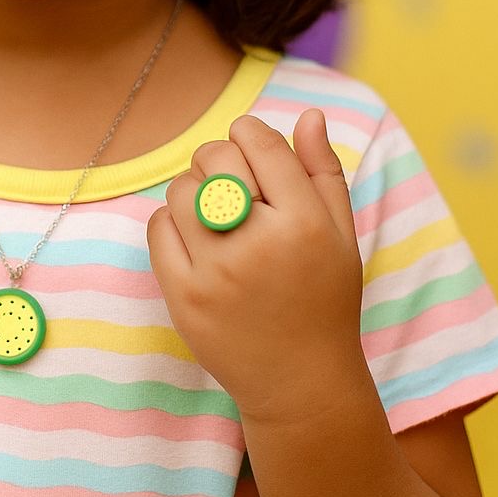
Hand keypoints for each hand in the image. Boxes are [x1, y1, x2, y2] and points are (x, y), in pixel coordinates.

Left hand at [147, 110, 365, 424]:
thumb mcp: (340, 234)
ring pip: (181, 190)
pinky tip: (197, 239)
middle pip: (215, 159)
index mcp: (305, 223)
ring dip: (195, 190)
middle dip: (221, 159)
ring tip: (216, 213)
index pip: (259, 142)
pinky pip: (158, 228)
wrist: (300, 382)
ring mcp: (216, 273)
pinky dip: (172, 222)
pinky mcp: (184, 297)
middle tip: (233, 182)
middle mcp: (259, 244)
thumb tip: (308, 114)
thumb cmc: (324, 300)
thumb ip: (323, 170)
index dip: (250, 135)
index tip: (253, 150)